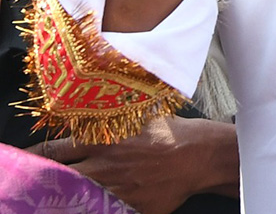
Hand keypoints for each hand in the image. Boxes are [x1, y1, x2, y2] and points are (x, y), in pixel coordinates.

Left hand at [37, 117, 238, 213]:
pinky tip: (89, 206)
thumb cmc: (172, 132)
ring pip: (77, 198)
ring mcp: (115, 190)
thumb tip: (89, 121)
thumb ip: (112, 122)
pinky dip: (93, 208)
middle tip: (35, 183)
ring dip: (66, 197)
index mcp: (103, 141)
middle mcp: (104, 167)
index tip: (28, 158)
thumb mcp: (139, 117)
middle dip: (44, 180)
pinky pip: (103, 211)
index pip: (56, 150)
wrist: (200, 155)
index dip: (37, 156)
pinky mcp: (129, 207)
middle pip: (60, 177)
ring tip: (60, 197)